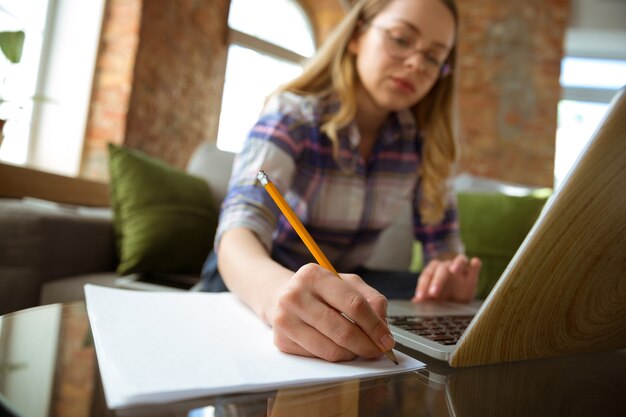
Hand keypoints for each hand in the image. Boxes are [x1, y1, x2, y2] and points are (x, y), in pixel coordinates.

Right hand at [270, 263, 394, 361]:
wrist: (280, 296)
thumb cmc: (319, 291)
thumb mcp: (346, 284)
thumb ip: (371, 300)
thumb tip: (383, 328)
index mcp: (314, 276)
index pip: (354, 304)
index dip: (375, 326)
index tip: (387, 339)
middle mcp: (295, 296)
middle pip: (343, 330)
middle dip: (367, 345)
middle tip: (379, 351)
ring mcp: (285, 319)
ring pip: (331, 349)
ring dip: (353, 354)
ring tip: (359, 349)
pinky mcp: (282, 340)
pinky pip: (318, 357)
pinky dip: (335, 356)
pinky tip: (339, 347)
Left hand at [412, 254, 480, 302]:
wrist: (459, 295)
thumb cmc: (443, 293)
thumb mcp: (434, 298)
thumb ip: (426, 298)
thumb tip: (414, 302)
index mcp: (433, 270)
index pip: (426, 276)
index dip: (422, 286)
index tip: (420, 298)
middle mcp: (446, 266)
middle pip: (441, 269)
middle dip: (437, 281)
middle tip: (433, 293)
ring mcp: (461, 267)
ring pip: (459, 260)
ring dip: (456, 264)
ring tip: (454, 270)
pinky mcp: (472, 272)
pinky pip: (475, 265)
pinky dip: (475, 263)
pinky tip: (475, 262)